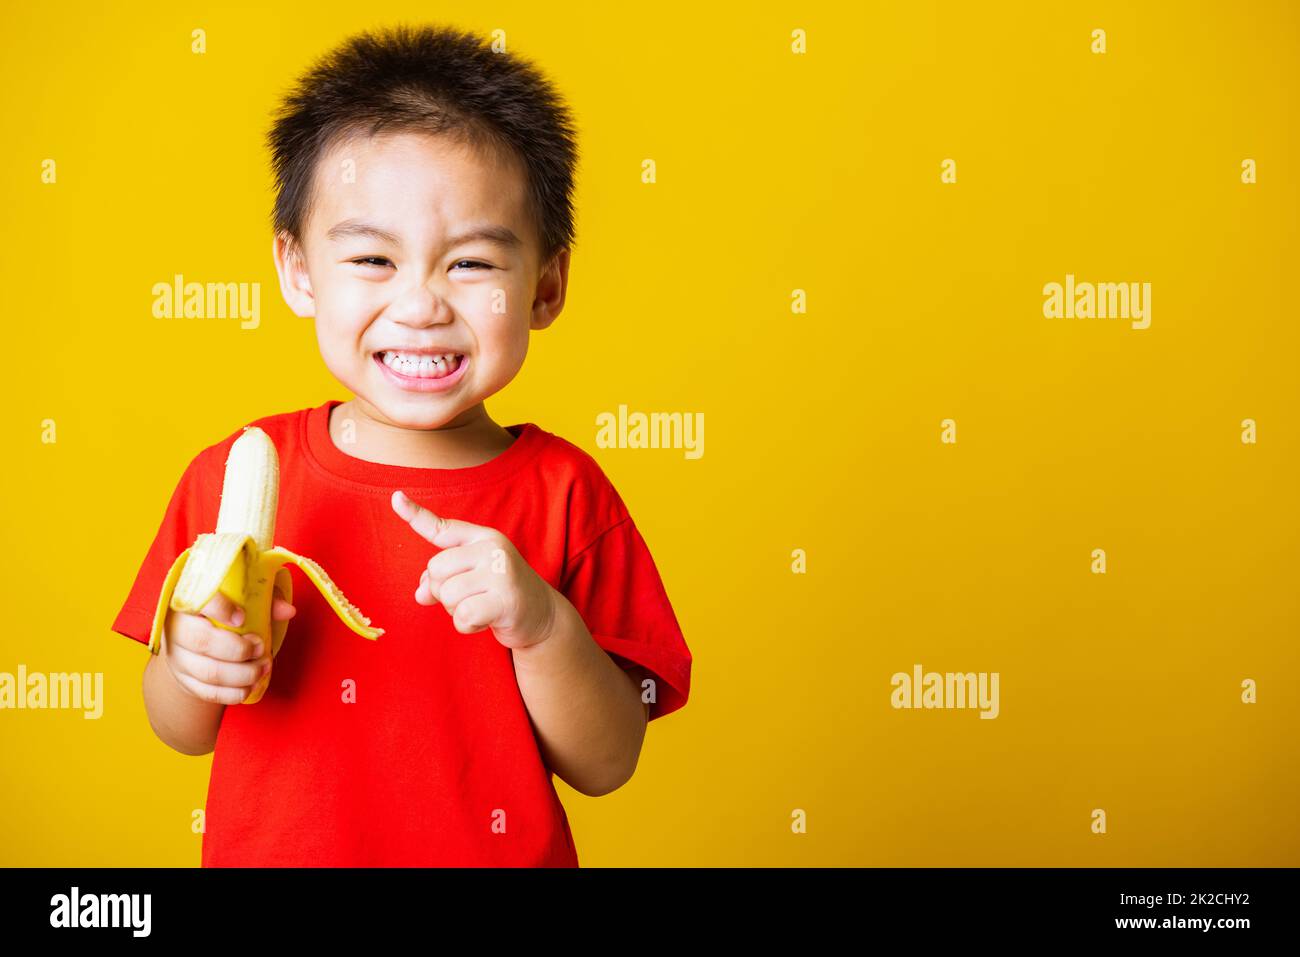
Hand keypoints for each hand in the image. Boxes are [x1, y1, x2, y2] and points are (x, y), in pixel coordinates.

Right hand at [161, 586, 295, 703]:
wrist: (195, 634)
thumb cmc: (225, 609)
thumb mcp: (245, 597)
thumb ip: (266, 599)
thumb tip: (287, 611)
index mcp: (189, 600)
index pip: (198, 601)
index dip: (220, 609)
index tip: (242, 618)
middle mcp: (177, 628)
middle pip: (201, 641)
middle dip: (238, 649)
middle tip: (260, 648)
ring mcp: (177, 657)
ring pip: (208, 671)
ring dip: (242, 675)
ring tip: (262, 668)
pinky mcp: (184, 680)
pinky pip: (208, 692)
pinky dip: (233, 693)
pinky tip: (250, 686)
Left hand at [391, 489, 558, 648]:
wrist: (542, 615)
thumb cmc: (501, 594)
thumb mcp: (473, 580)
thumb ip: (443, 579)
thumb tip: (419, 594)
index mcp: (482, 538)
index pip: (443, 528)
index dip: (416, 514)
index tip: (395, 498)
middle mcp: (492, 549)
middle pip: (435, 569)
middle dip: (443, 591)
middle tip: (470, 597)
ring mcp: (501, 572)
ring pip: (446, 595)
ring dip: (456, 610)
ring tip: (481, 607)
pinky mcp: (506, 599)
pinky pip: (462, 615)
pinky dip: (467, 625)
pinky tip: (485, 621)